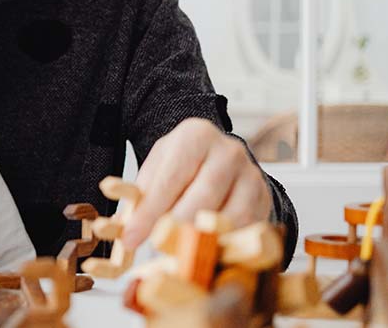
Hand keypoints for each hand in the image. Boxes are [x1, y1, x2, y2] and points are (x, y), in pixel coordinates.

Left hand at [122, 118, 272, 248]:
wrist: (220, 159)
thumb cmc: (183, 166)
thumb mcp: (158, 169)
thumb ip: (141, 194)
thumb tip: (123, 227)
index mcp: (195, 136)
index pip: (170, 179)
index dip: (149, 212)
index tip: (131, 238)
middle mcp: (228, 151)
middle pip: (202, 197)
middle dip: (176, 227)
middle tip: (157, 246)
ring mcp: (251, 174)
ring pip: (228, 216)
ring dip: (202, 238)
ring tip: (179, 251)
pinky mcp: (264, 198)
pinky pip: (246, 229)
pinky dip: (224, 244)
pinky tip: (205, 250)